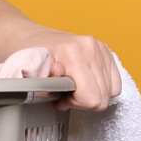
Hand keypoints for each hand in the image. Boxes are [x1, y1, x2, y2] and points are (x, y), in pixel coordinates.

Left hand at [4, 27, 121, 110]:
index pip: (91, 98)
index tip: (60, 97)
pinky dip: (101, 87)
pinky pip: (115, 82)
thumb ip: (42, 89)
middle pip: (103, 97)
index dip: (75, 104)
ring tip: (71, 86)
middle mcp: (89, 48)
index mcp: (72, 53)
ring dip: (90, 93)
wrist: (27, 36)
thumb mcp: (27, 76)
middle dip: (82, 100)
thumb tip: (59, 97)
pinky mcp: (105, 49)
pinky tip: (82, 82)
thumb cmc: (26, 56)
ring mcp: (99, 47)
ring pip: (111, 91)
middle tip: (63, 93)